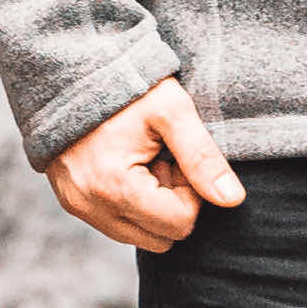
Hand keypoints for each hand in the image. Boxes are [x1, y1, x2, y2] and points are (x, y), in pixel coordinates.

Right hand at [46, 78, 244, 251]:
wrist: (73, 70)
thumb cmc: (127, 85)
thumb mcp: (172, 111)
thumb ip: (203, 157)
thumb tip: (233, 201)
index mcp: (116, 187)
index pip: (180, 223)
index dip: (191, 192)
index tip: (179, 158)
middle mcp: (91, 206)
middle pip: (162, 238)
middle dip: (172, 202)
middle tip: (164, 160)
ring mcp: (79, 207)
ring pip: (141, 236)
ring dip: (153, 206)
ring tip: (146, 162)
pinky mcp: (73, 203)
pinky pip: (118, 225)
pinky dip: (132, 203)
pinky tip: (128, 166)